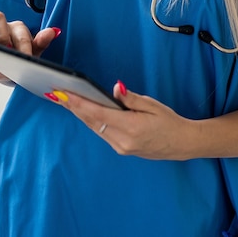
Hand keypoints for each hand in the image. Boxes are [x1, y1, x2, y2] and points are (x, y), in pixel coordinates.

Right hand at [0, 8, 59, 81]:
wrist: (5, 68)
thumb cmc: (20, 59)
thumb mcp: (33, 54)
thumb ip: (42, 42)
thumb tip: (54, 31)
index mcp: (18, 29)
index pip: (21, 33)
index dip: (23, 45)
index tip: (25, 57)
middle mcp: (2, 23)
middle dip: (1, 35)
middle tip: (4, 49)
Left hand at [51, 82, 193, 160]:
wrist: (181, 143)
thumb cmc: (168, 121)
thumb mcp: (152, 105)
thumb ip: (130, 98)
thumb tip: (115, 88)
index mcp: (131, 127)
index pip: (98, 113)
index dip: (79, 103)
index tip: (65, 94)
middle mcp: (122, 140)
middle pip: (91, 121)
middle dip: (73, 107)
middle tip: (57, 94)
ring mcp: (121, 147)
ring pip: (94, 128)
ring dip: (79, 114)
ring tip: (65, 100)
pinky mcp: (121, 149)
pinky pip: (101, 132)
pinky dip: (91, 120)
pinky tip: (83, 111)